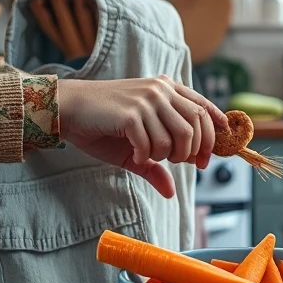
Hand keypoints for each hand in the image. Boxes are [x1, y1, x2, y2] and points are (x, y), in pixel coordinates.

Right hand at [57, 75, 228, 197]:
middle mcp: (160, 90)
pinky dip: (145, 156)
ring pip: (178, 136)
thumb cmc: (103, 126)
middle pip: (196, 125)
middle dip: (191, 151)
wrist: (67, 110)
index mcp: (167, 89)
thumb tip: (171, 192)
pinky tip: (134, 155)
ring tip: (149, 156)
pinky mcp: (131, 113)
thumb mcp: (136, 146)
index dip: (214, 131)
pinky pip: (152, 144)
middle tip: (175, 162)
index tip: (212, 154)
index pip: (203, 107)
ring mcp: (147, 99)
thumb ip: (156, 166)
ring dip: (167, 155)